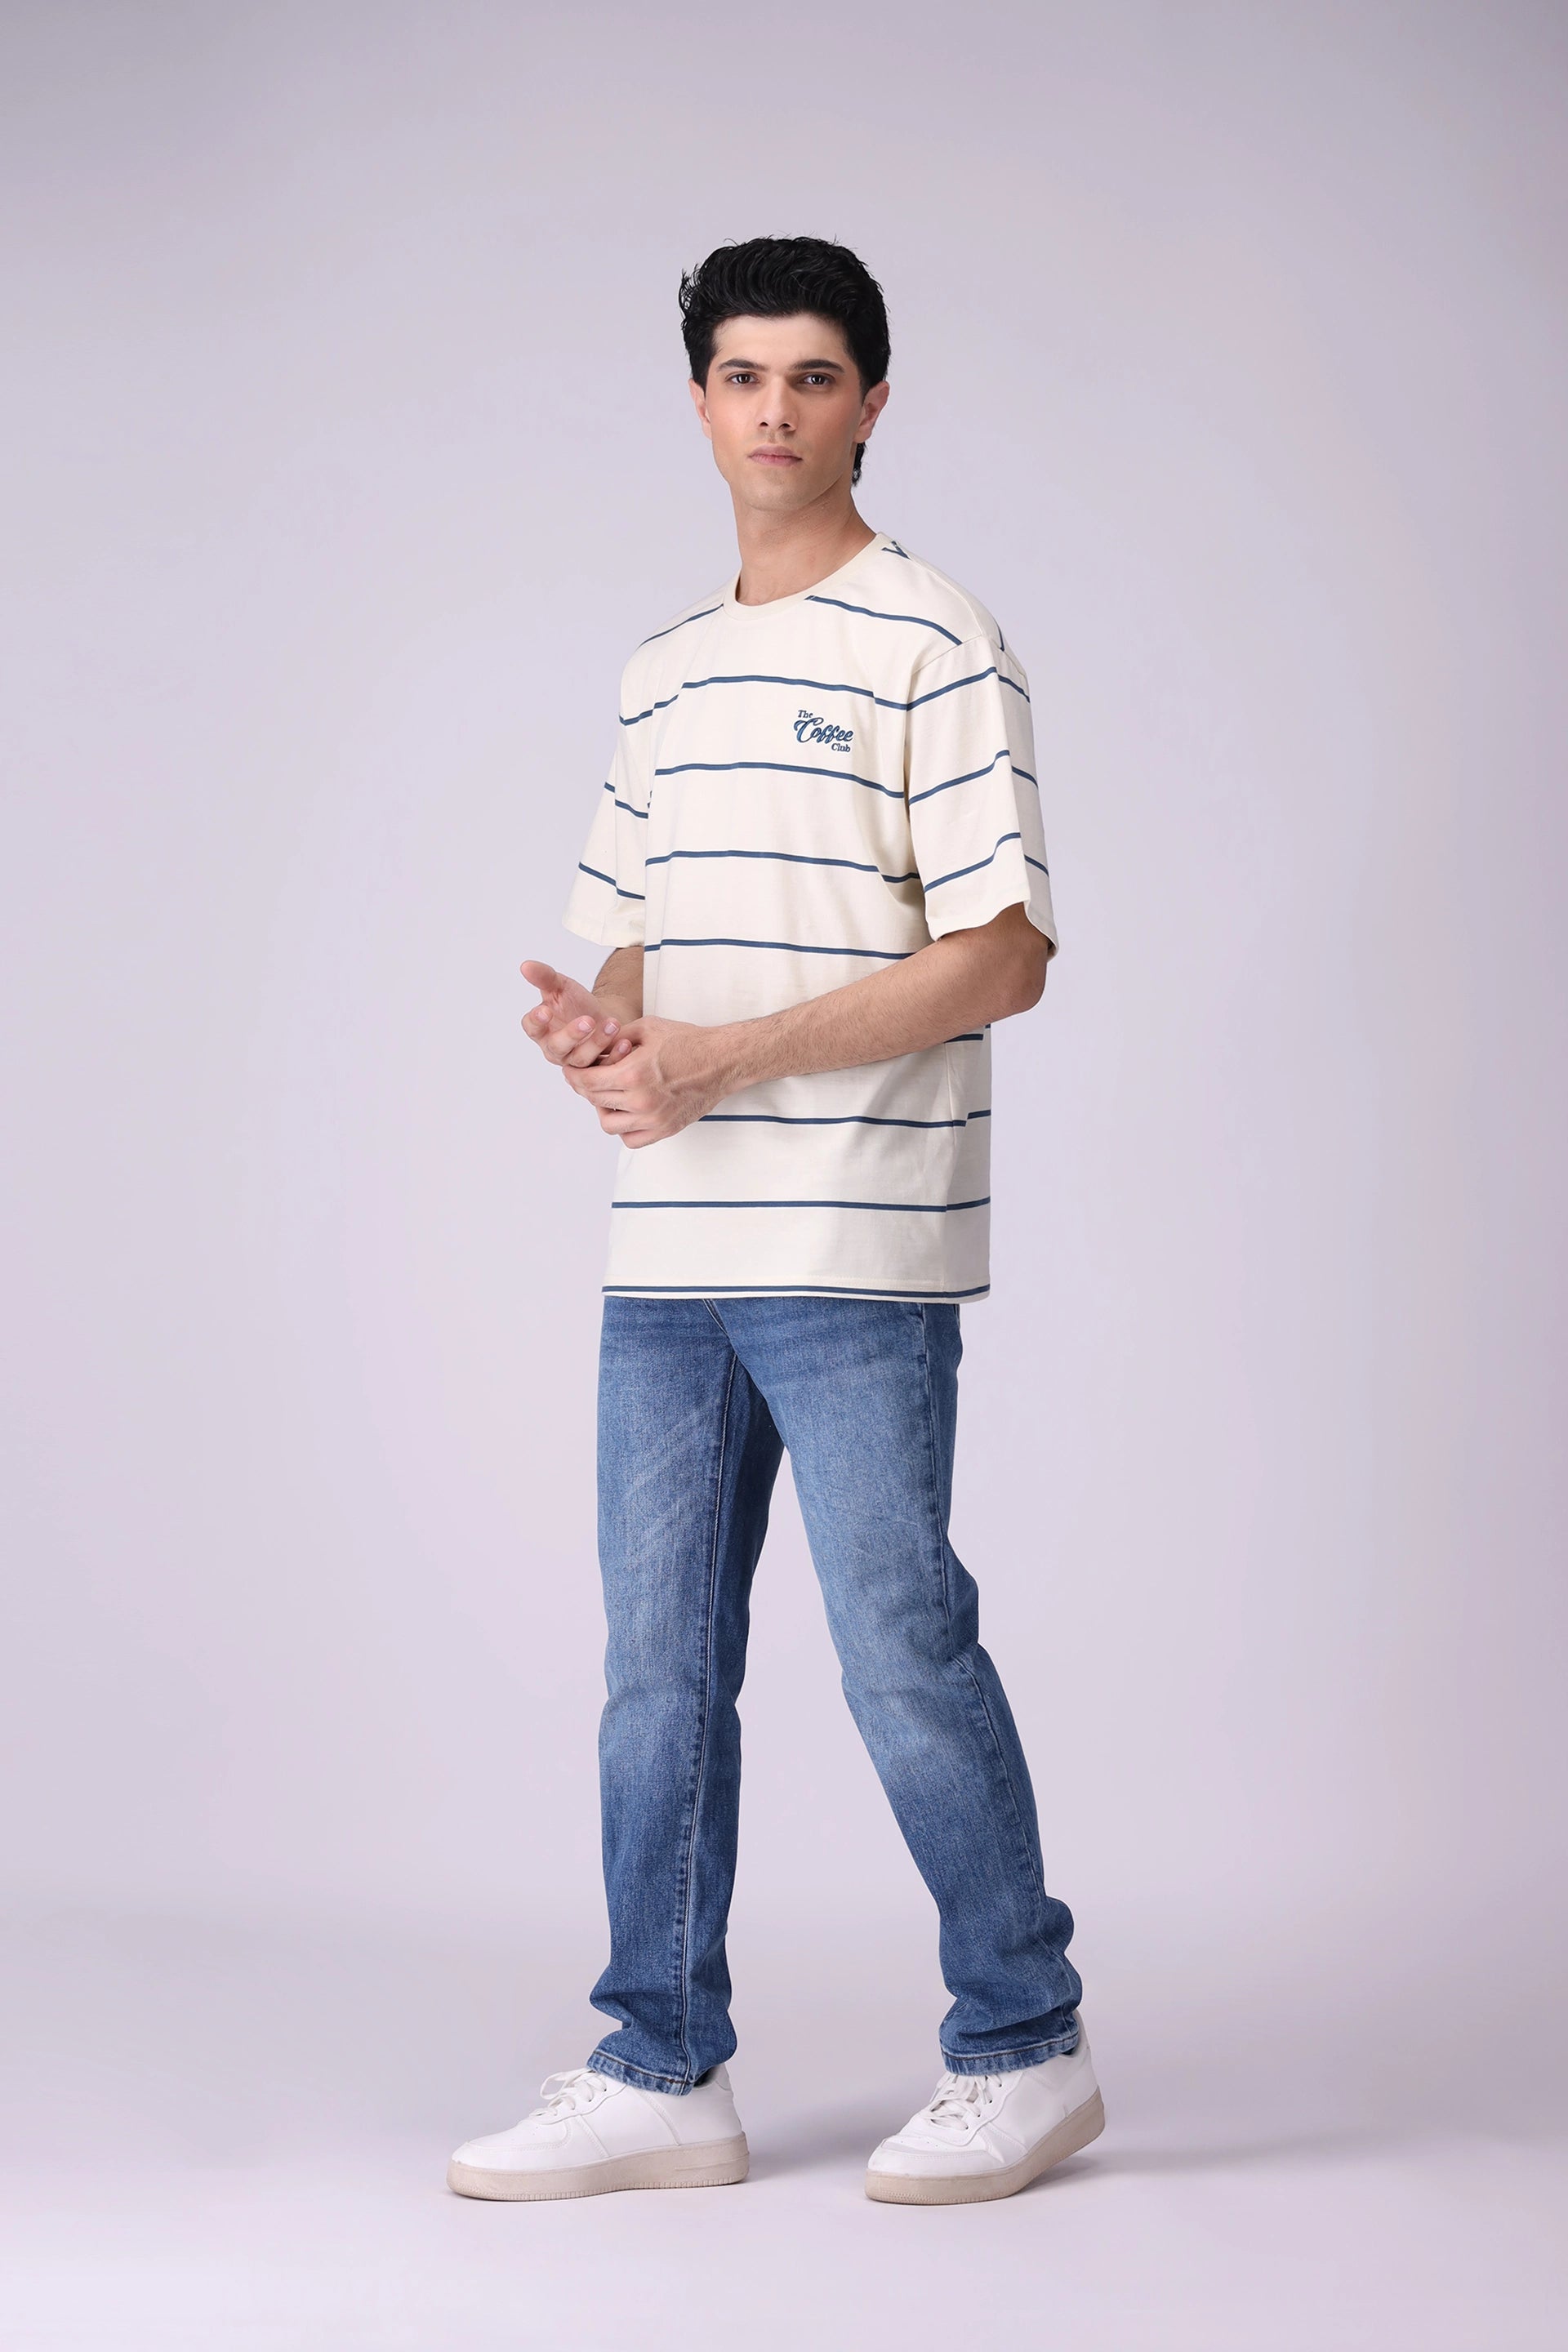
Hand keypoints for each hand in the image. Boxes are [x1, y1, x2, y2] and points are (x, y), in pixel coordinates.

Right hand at [519, 959, 633, 1070]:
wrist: (601, 1015)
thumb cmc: (576, 1004)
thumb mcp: (561, 986)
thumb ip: (544, 977)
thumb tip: (526, 966)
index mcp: (542, 1030)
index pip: (531, 1028)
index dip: (535, 1021)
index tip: (544, 1010)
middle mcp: (555, 1049)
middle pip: (557, 1046)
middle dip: (571, 1034)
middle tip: (587, 1020)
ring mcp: (575, 1060)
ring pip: (582, 1058)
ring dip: (598, 1042)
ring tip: (612, 1023)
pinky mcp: (595, 1068)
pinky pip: (604, 1067)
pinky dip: (615, 1056)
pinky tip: (625, 1042)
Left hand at [563, 1016, 737, 1146]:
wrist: (721, 1061)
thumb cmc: (687, 1042)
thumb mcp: (647, 1028)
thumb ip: (616, 1038)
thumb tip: (594, 1048)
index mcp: (633, 1074)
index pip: (587, 1081)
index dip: (574, 1075)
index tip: (571, 1072)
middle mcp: (641, 1101)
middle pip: (595, 1100)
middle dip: (585, 1088)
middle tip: (586, 1079)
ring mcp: (653, 1119)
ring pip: (609, 1125)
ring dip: (602, 1110)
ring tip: (607, 1096)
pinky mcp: (665, 1129)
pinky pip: (631, 1139)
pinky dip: (624, 1128)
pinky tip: (626, 1112)